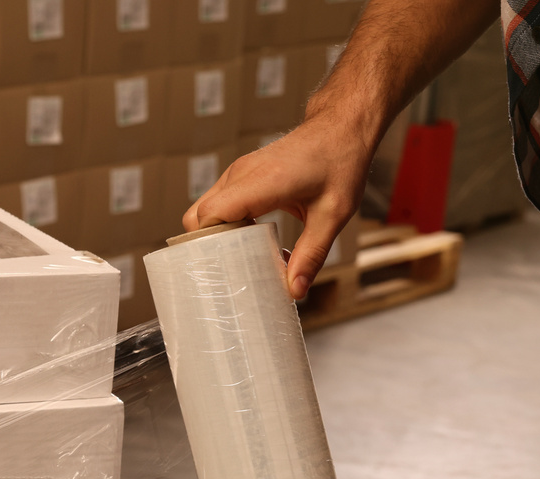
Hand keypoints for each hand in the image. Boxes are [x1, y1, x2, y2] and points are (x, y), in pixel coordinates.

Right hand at [181, 113, 375, 298]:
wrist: (342, 127)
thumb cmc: (340, 162)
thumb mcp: (333, 214)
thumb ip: (312, 254)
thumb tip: (295, 291)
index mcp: (262, 182)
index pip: (210, 215)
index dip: (209, 245)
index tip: (223, 269)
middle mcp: (241, 174)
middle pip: (197, 216)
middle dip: (208, 246)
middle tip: (232, 269)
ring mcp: (238, 172)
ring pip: (204, 210)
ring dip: (217, 236)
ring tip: (242, 258)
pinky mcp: (241, 174)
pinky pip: (218, 203)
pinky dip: (225, 224)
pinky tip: (249, 240)